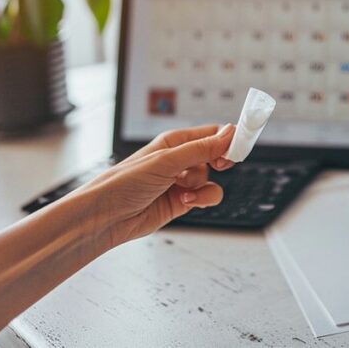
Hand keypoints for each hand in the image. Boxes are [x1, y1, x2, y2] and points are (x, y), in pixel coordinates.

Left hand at [76, 124, 236, 247]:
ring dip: (204, 186)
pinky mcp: (181, 201)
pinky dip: (200, 200)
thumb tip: (230, 132)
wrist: (106, 216)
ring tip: (186, 190)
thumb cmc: (125, 181)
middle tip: (222, 166)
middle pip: (216, 155)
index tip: (243, 144)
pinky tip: (185, 202)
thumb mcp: (167, 160)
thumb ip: (202, 148)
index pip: (211, 133)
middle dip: (221, 162)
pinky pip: (205, 197)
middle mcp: (179, 159)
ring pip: (212, 179)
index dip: (228, 138)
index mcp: (174, 141)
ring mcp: (181, 181)